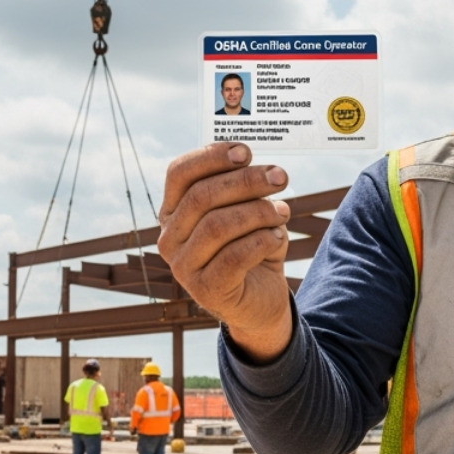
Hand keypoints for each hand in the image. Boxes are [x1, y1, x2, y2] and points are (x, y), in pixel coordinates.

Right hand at [158, 142, 292, 361]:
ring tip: (283, 211)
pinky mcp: (206, 290)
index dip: (210, 157)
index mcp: (172, 212)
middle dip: (246, 181)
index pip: (179, 173)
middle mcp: (169, 238)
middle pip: (202, 196)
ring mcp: (183, 266)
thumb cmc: (250, 247)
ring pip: (218, 225)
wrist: (259, 301)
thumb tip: (259, 168)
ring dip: (258, 212)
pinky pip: (235, 257)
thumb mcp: (245, 212)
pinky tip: (278, 236)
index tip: (245, 152)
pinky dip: (262, 241)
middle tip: (280, 176)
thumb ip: (242, 190)